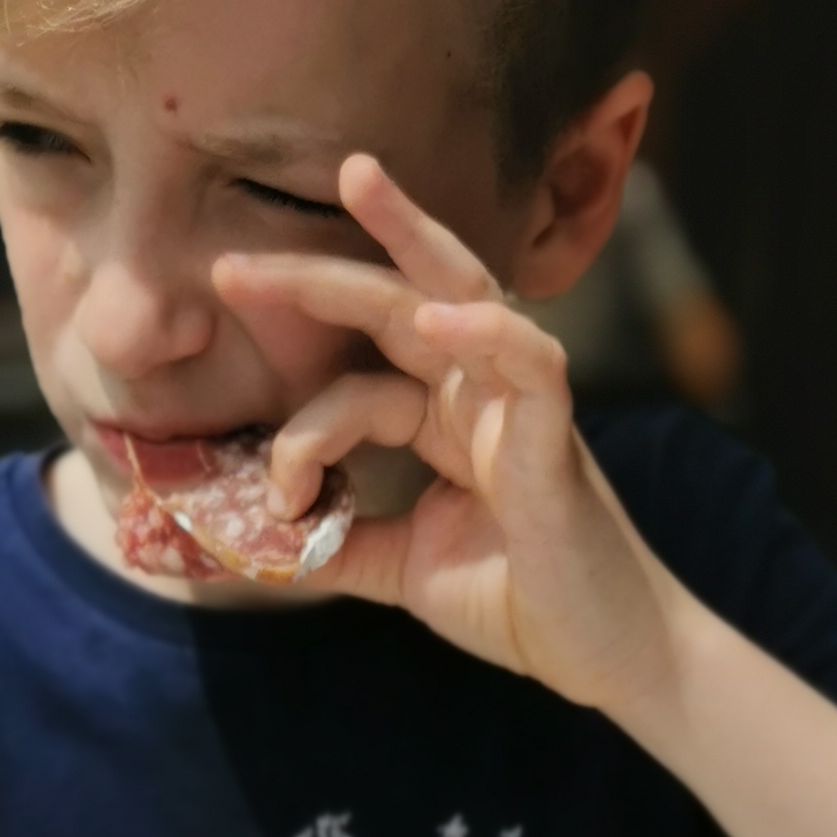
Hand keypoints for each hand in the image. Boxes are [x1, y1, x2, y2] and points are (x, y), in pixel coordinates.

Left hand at [215, 157, 683, 717]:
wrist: (605, 655)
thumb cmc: (521, 602)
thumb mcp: (404, 573)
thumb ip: (342, 546)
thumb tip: (262, 540)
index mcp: (444, 420)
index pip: (358, 383)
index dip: (303, 431)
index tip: (277, 503)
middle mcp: (479, 395)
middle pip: (396, 301)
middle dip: (317, 274)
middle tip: (232, 263)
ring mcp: (519, 407)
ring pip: (464, 293)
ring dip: (409, 235)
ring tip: (355, 180)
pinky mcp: (556, 440)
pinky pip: (531, 363)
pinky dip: (490, 332)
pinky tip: (438, 316)